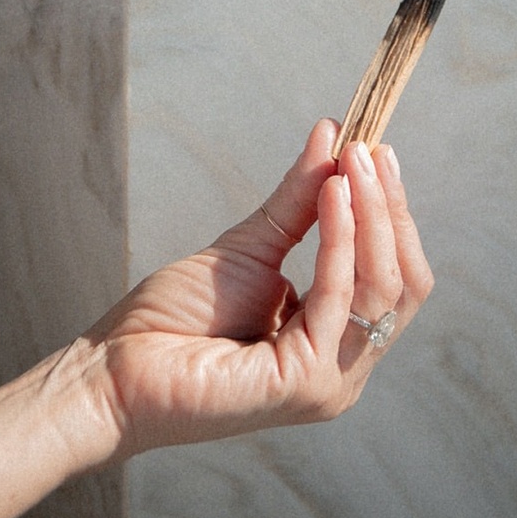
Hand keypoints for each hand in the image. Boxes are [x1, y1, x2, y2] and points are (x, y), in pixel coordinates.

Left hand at [77, 118, 433, 456]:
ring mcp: (328, 381)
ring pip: (382, 289)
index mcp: (336, 342)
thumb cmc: (175, 319)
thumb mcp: (252, 247)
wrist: (114, 367)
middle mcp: (343, 368)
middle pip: (402, 282)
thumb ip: (300, 201)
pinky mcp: (303, 381)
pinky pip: (337, 297)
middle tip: (368, 150)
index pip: (394, 275)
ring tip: (350, 163)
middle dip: (389, 210)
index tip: (374, 149)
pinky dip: (338, 238)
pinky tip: (330, 195)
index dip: (390, 212)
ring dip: (370, 215)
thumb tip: (333, 135)